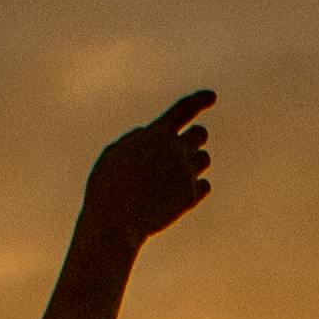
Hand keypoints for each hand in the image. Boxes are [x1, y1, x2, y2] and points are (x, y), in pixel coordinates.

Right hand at [81, 90, 216, 244]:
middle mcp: (176, 151)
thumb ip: (135, 140)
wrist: (115, 222)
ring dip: (193, 162)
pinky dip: (195, 186)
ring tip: (170, 175)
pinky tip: (177, 193)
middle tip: (179, 149)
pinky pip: (204, 185)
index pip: (184, 109)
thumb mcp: (115, 154)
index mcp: (156, 135)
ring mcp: (185, 174)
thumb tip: (150, 135)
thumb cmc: (107, 188)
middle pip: (200, 134)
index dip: (200, 100)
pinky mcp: (190, 197)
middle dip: (192, 138)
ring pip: (204, 159)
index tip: (212, 96)